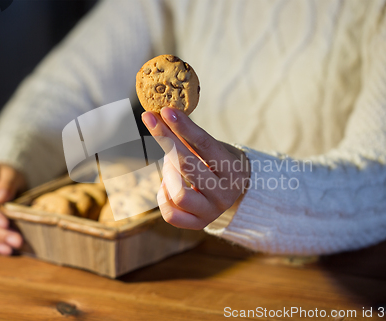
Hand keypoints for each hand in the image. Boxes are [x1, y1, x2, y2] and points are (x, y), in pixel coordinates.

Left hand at [142, 107, 249, 229]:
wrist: (235, 193)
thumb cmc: (219, 164)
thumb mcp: (213, 149)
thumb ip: (191, 137)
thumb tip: (163, 115)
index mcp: (233, 170)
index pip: (205, 145)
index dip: (184, 127)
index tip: (166, 111)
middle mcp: (225, 194)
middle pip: (187, 166)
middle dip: (166, 140)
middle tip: (151, 119)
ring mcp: (211, 212)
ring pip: (178, 194)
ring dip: (168, 174)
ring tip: (170, 165)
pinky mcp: (198, 224)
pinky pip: (170, 213)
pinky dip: (164, 196)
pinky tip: (169, 185)